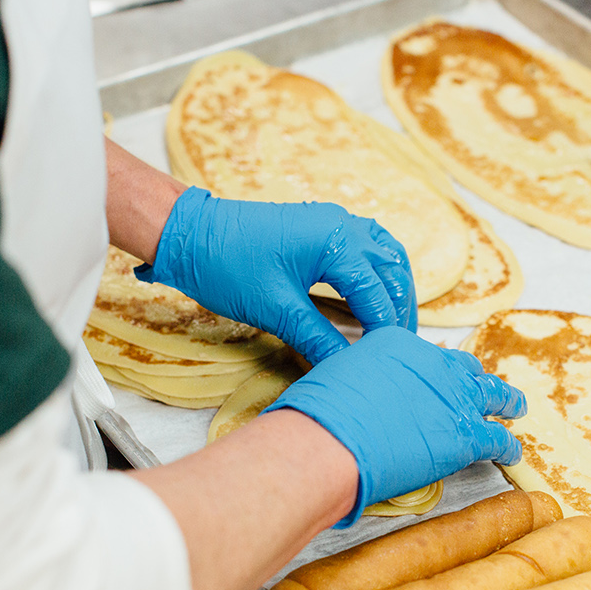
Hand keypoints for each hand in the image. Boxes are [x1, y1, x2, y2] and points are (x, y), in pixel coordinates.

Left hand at [135, 187, 415, 363]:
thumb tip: (345, 368)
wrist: (191, 234)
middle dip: (399, 310)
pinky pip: (368, 244)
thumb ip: (318, 339)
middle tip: (399, 349)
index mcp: (336, 243)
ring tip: (394, 325)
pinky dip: (379, 270)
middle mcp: (343, 225)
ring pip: (385, 255)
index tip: (388, 360)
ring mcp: (335, 221)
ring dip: (394, 288)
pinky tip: (376, 291)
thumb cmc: (227, 266)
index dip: (385, 330)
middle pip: (391, 271)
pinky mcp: (323, 226)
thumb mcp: (276, 310)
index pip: (376, 293)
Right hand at [266, 326, 525, 525]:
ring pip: (493, 394)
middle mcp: (434, 364)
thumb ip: (355, 380)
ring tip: (516, 406)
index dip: (431, 372)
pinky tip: (512, 452)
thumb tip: (353, 393)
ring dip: (506, 401)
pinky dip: (507, 445)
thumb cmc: (318, 414)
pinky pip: (497, 438)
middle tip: (482, 386)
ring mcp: (454, 398)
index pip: (425, 357)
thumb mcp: (335, 377)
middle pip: (464, 369)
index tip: (432, 380)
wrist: (329, 441)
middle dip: (474, 379)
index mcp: (400, 344)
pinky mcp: (466, 435)